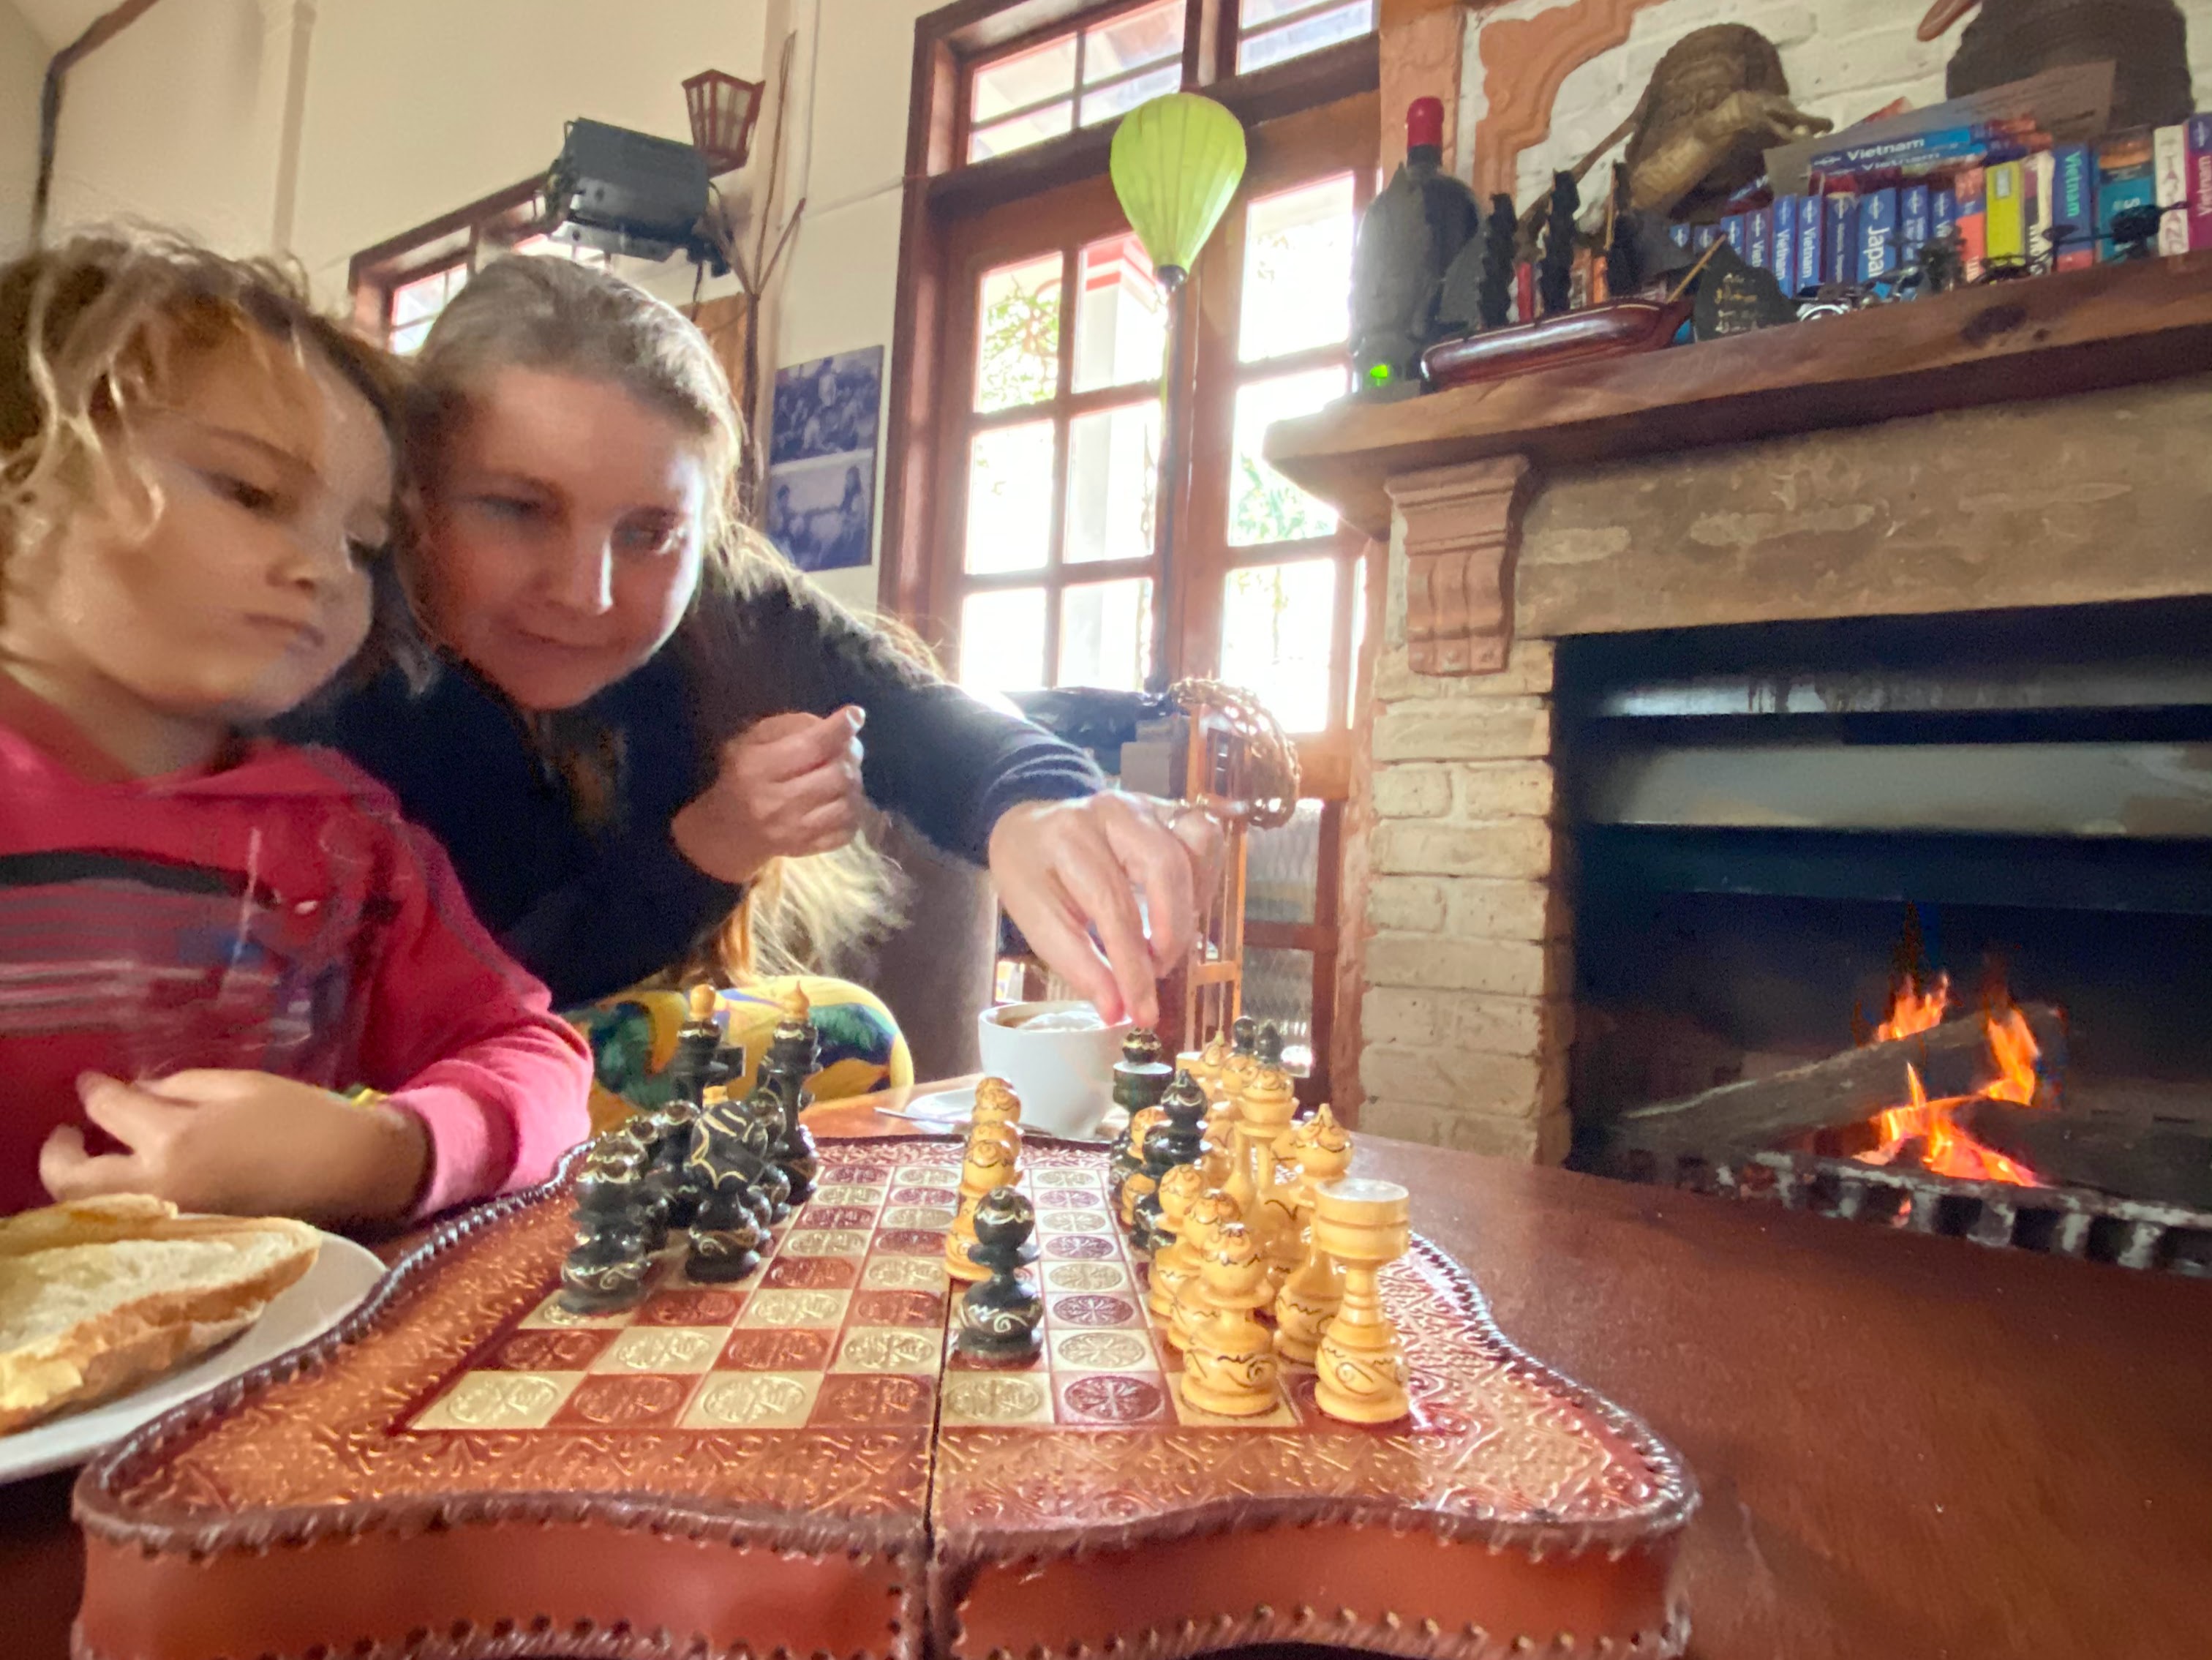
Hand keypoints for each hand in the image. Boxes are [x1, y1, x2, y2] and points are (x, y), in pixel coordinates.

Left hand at [39, 1070, 430, 1225]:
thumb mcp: (240, 1084)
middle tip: (67, 1134)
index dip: (94, 1091)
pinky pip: (128, 1222)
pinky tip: (129, 1182)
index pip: (108, 1110)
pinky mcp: (184, 1240)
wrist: (353, 1173)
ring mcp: (167, 1221)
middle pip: (73, 1179)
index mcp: (175, 1138)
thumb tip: (134, 1095)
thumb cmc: (304, 1119)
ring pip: (93, 1209)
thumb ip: (178, 1086)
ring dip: (80, 1183)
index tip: (91, 1082)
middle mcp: (158, 1187)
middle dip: (59, 1153)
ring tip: (93, 1159)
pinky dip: (114, 1202)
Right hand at [671, 706, 866, 884]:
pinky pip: (848, 830)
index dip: (839, 730)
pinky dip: (852, 811)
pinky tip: (841, 800)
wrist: (727, 830)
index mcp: (757, 769)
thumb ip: (792, 726)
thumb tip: (841, 723)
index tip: (855, 715)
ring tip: (844, 774)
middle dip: (850, 756)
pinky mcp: (808, 849)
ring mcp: (794, 832)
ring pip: (848, 804)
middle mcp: (775, 803)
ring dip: (854, 784)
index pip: (811, 747)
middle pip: (837, 775)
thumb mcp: (753, 740)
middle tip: (849, 749)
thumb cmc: (742, 775)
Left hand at [987, 792, 1223, 1027]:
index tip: (1141, 1012)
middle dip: (1171, 933)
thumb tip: (1119, 1011)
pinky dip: (1204, 878)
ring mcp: (1146, 804)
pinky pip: (1205, 837)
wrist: (1031, 829)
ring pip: (1196, 843)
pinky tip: (1181, 908)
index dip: (1134, 966)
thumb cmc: (1033, 877)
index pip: (1114, 907)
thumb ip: (1079, 966)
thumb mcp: (1038, 923)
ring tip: (1167, 937)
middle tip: (1156, 972)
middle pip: (1165, 868)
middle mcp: (1113, 811)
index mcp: (1069, 839)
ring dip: (1193, 902)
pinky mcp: (1167, 809)